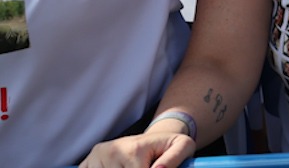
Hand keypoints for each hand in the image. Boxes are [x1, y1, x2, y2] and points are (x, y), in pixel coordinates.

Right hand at [80, 130, 196, 167]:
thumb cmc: (168, 146)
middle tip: (141, 164)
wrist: (151, 140)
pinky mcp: (86, 162)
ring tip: (131, 166)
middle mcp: (110, 151)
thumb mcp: (183, 146)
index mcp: (133, 150)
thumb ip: (175, 158)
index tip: (154, 167)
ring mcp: (96, 157)